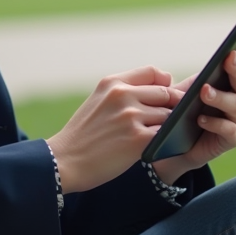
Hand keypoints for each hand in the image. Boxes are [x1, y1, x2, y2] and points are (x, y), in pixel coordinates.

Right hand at [47, 65, 174, 193]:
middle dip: (171, 108)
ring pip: (169, 116)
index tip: (165, 98)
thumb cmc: (82, 135)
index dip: (165, 84)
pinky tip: (159, 149)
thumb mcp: (98, 101)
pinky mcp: (138, 139)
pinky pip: (166, 135)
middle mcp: (122, 94)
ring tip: (159, 138)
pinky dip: (167, 142)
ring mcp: (131, 116)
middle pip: (166, 93)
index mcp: (112, 82)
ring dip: (168, 128)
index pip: (153, 72)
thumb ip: (125, 91)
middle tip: (168, 123)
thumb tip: (164, 84)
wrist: (63, 162)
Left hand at [152, 31, 235, 185]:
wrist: (178, 144)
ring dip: (221, 97)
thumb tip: (216, 58)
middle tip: (228, 58)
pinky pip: (229, 130)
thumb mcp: (193, 88)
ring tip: (204, 91)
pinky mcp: (232, 141)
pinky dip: (215, 123)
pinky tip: (201, 119)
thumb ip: (206, 74)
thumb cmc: (187, 109)